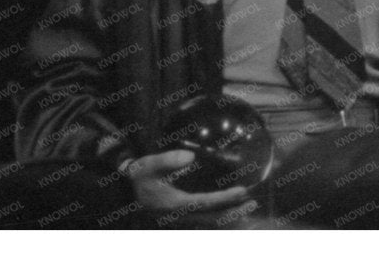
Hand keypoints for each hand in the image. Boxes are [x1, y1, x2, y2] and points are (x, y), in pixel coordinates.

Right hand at [123, 150, 256, 226]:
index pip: (205, 203)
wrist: (126, 191)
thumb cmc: (140, 176)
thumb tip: (190, 158)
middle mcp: (181, 214)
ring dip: (230, 214)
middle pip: (213, 217)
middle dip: (234, 211)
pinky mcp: (183, 215)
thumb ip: (167, 161)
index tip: (242, 192)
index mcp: (175, 204)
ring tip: (248, 205)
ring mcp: (183, 217)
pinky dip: (221, 212)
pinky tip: (231, 205)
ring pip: (211, 220)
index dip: (225, 199)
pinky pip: (207, 217)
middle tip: (252, 202)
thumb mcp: (148, 165)